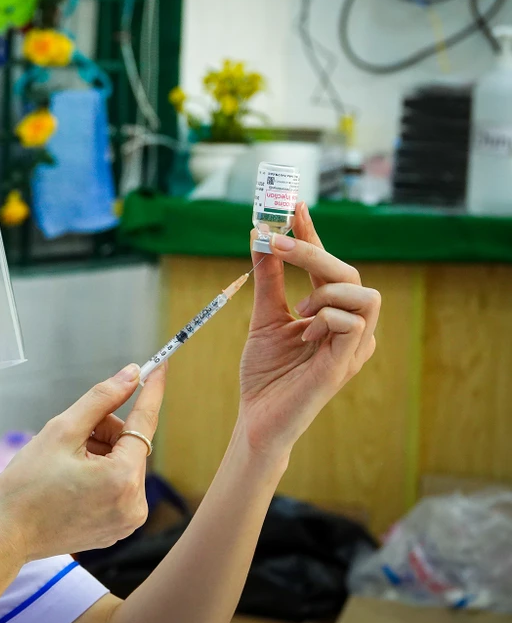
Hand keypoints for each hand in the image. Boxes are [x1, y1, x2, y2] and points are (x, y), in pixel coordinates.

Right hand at [0, 363, 166, 562]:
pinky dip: (101, 474)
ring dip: (101, 452)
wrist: (3, 534)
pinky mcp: (117, 529)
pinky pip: (118, 488)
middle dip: (105, 431)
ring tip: (65, 462)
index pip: (145, 422)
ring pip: (124, 465)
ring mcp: (127, 521)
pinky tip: (71, 480)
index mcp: (122, 478)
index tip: (160, 365)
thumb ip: (101, 399)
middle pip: (130, 445)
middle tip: (72, 434)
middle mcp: (134, 504)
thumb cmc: (26, 485)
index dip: (151, 391)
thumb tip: (131, 374)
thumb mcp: (61, 430)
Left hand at [238, 201, 379, 460]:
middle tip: (275, 241)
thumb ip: (268, 278)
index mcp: (330, 312)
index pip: (328, 263)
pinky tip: (305, 337)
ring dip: (326, 291)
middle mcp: (348, 326)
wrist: (258, 417)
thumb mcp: (264, 316)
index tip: (294, 204)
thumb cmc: (265, 372)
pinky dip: (326, 319)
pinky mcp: (346, 364)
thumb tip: (261, 235)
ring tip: (300, 313)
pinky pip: (353, 324)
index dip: (312, 232)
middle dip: (313, 251)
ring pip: (365, 294)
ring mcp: (353, 346)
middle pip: (349, 272)